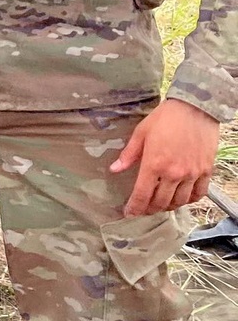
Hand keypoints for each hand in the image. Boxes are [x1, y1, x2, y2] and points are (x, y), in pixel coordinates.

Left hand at [109, 97, 218, 215]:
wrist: (195, 107)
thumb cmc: (166, 117)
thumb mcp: (141, 133)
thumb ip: (129, 154)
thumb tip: (115, 169)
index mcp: (154, 164)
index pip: (142, 195)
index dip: (135, 207)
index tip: (129, 213)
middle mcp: (173, 173)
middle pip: (160, 202)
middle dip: (150, 209)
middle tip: (144, 209)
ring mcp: (192, 174)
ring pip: (179, 201)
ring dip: (168, 206)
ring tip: (161, 204)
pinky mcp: (206, 171)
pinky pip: (198, 194)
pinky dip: (189, 200)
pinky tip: (182, 197)